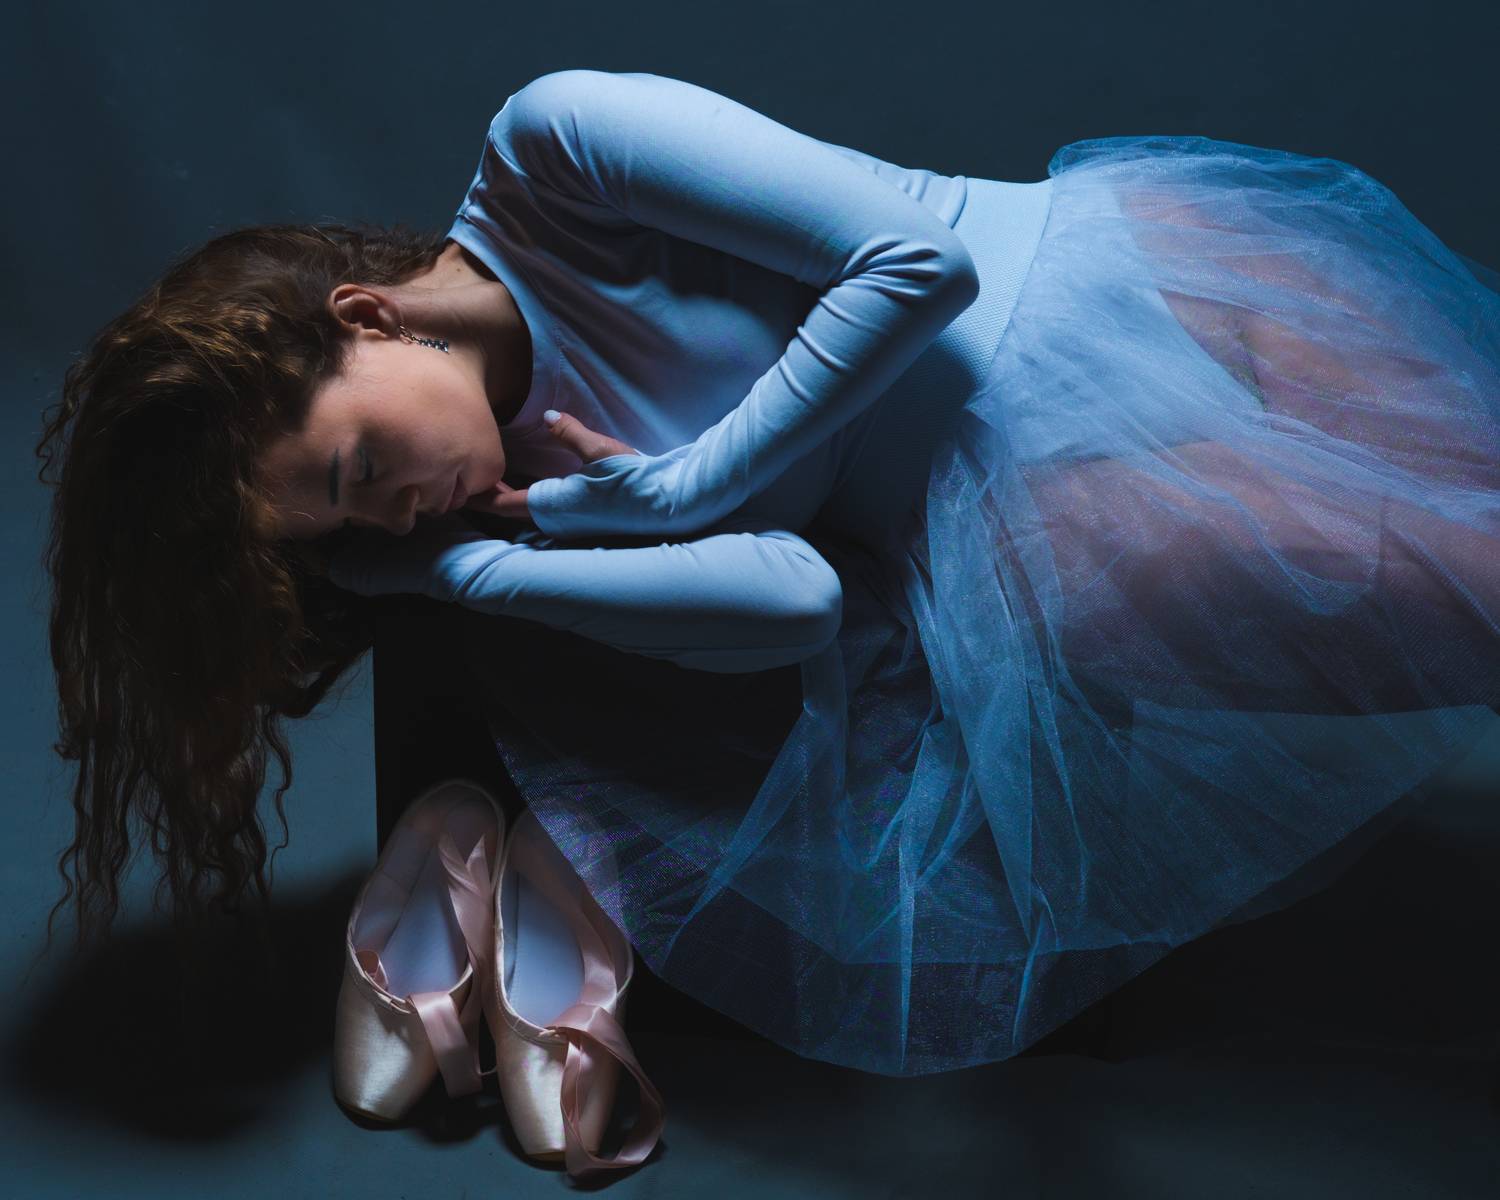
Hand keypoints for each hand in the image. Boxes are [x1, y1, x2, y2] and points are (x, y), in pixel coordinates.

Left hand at [462, 411, 641, 526]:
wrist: (670, 504)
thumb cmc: (634, 480)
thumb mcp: (600, 450)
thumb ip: (570, 434)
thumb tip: (548, 418)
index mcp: (551, 505)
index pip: (500, 503)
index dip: (477, 493)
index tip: (458, 482)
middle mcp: (555, 521)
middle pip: (510, 510)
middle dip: (490, 494)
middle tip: (471, 472)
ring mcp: (569, 525)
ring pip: (527, 512)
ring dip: (510, 497)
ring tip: (496, 475)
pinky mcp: (583, 522)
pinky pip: (544, 512)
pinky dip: (529, 498)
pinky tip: (533, 484)